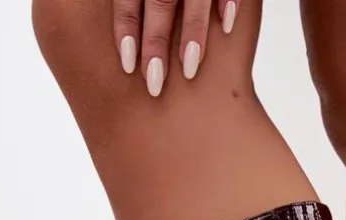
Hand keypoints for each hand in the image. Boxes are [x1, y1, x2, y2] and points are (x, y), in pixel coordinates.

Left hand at [114, 0, 239, 96]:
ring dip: (192, 31)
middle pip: (159, 1)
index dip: (126, 29)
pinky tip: (227, 26)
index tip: (126, 67)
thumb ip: (143, 6)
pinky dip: (229, 1)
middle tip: (154, 84)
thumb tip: (115, 29)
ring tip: (190, 70)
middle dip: (155, 41)